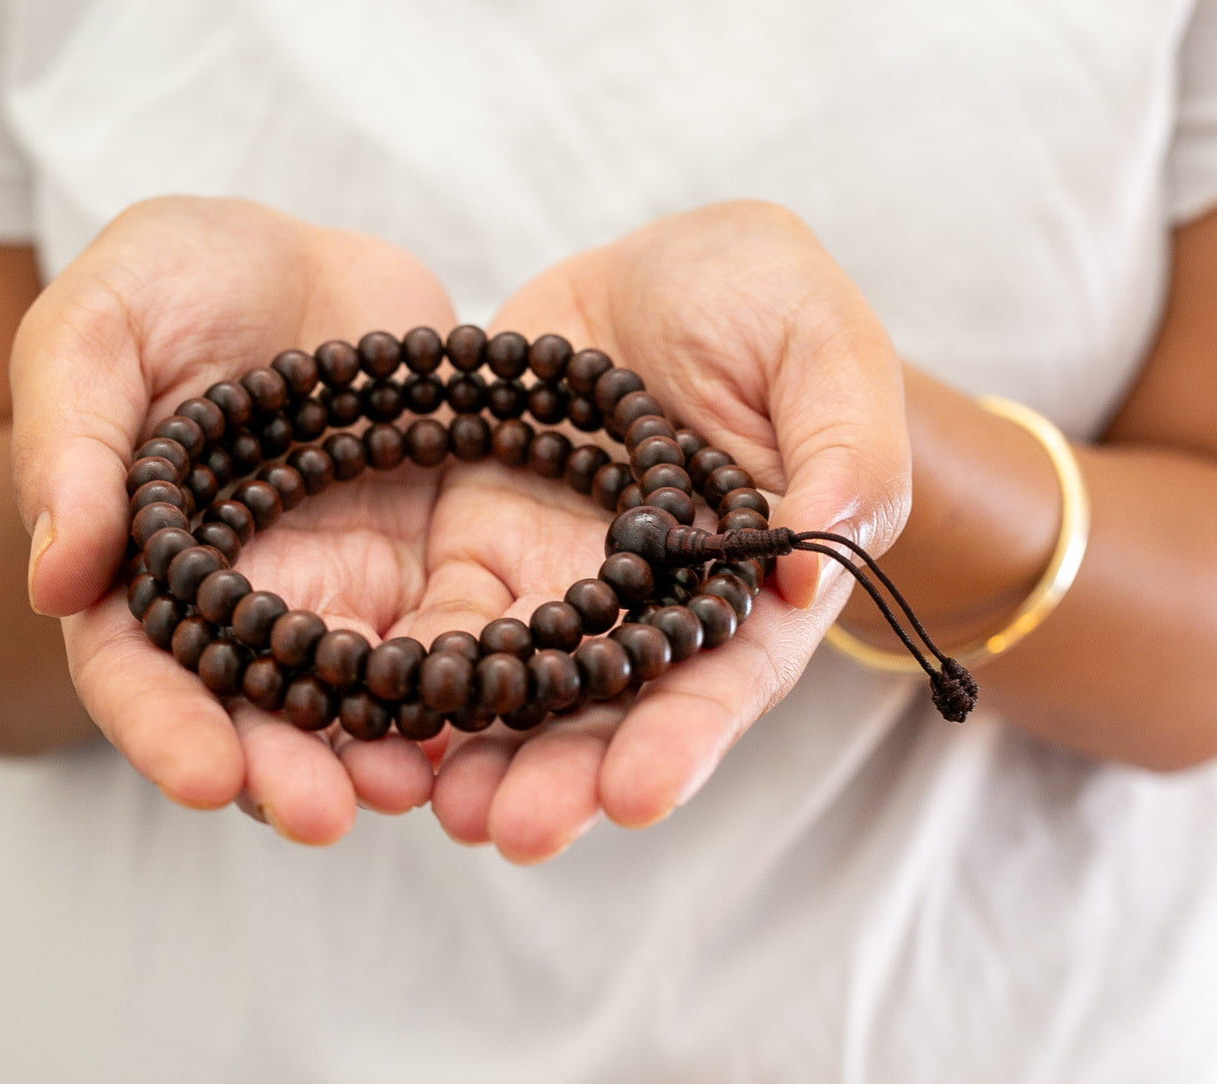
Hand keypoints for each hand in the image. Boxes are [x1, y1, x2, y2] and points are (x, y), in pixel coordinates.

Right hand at [11, 196, 459, 840]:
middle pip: (256, 708)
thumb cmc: (173, 281)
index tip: (207, 776)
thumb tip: (55, 577)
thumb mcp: (98, 324)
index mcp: (145, 565)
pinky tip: (498, 713)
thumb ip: (69, 437)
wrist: (297, 258)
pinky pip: (451, 635)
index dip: (164, 727)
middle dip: (284, 769)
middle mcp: (246, 601)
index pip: (139, 668)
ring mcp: (343, 588)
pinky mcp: (428, 562)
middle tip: (325, 815)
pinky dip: (468, 681)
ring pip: (359, 695)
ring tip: (415, 789)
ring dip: (382, 751)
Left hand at [425, 201, 911, 859]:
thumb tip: (813, 555)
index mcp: (749, 581)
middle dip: (565, 775)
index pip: (725, 677)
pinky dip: (416, 669)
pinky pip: (446, 618)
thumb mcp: (819, 341)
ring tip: (444, 808)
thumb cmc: (764, 303)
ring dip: (481, 751)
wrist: (658, 276)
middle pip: (611, 709)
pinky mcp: (483, 546)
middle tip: (515, 829)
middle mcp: (651, 606)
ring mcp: (561, 581)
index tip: (636, 794)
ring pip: (522, 686)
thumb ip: (843, 445)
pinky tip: (377, 712)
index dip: (684, 737)